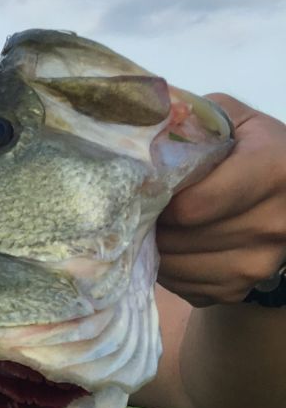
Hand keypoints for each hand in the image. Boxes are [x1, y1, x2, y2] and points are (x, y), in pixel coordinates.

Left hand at [156, 95, 285, 306]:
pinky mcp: (239, 290)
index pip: (192, 205)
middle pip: (180, 238)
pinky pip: (182, 287)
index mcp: (272, 172)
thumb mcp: (234, 121)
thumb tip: (136, 120)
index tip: (144, 188)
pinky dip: (168, 269)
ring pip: (176, 267)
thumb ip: (191, 117)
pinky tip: (173, 245)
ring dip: (154, 249)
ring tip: (154, 225)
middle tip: (142, 208)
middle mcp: (272, 223)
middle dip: (151, 224)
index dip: (158, 198)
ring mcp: (258, 264)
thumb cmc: (254, 150)